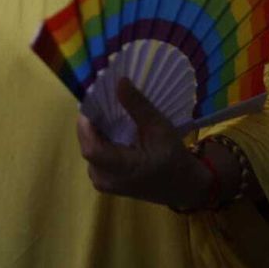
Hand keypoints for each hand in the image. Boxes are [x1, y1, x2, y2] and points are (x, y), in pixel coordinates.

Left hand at [76, 79, 209, 209]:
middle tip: (100, 100)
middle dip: (90, 122)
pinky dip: (99, 140)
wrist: (182, 185)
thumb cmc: (173, 158)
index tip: (93, 100)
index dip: (86, 123)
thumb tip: (119, 81)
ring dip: (94, 130)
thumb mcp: (160, 129)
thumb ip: (138, 106)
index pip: (90, 147)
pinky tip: (109, 127)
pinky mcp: (104, 181)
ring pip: (89, 149)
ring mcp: (103, 182)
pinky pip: (94, 157)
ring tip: (104, 110)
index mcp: (122, 169)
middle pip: (87, 145)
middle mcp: (106, 180)